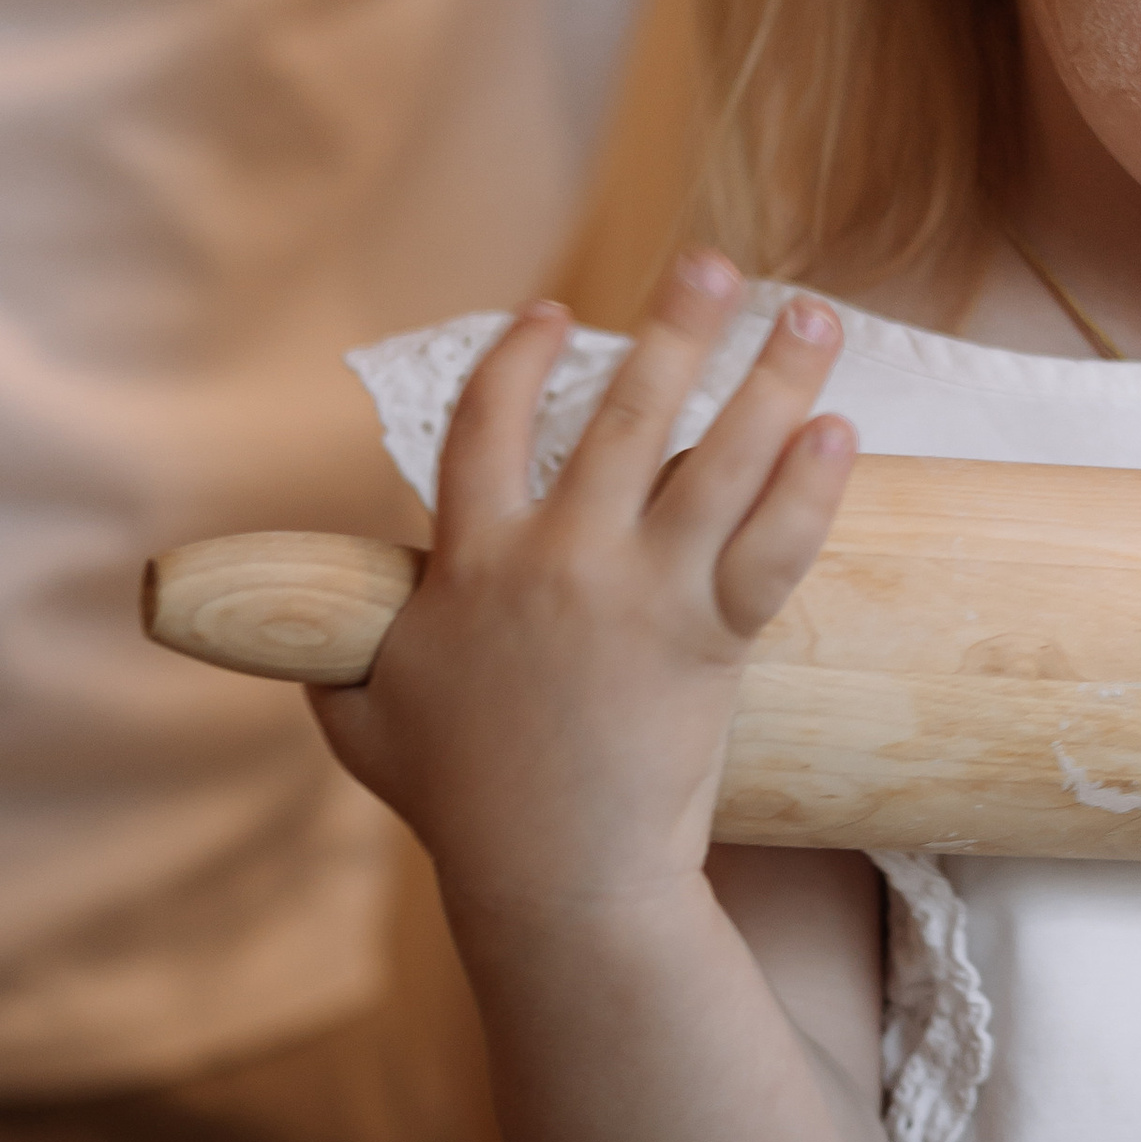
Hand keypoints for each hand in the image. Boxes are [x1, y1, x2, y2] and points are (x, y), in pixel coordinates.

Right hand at [312, 253, 853, 931]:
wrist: (556, 880)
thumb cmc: (458, 808)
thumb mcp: (359, 724)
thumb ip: (332, 662)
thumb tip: (301, 641)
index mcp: (469, 564)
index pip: (485, 422)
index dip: (520, 356)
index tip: (556, 312)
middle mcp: (557, 560)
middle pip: (623, 412)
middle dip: (676, 324)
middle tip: (717, 261)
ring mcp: (639, 595)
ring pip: (717, 459)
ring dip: (771, 374)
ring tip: (815, 314)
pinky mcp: (708, 643)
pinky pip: (772, 547)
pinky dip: (810, 486)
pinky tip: (839, 429)